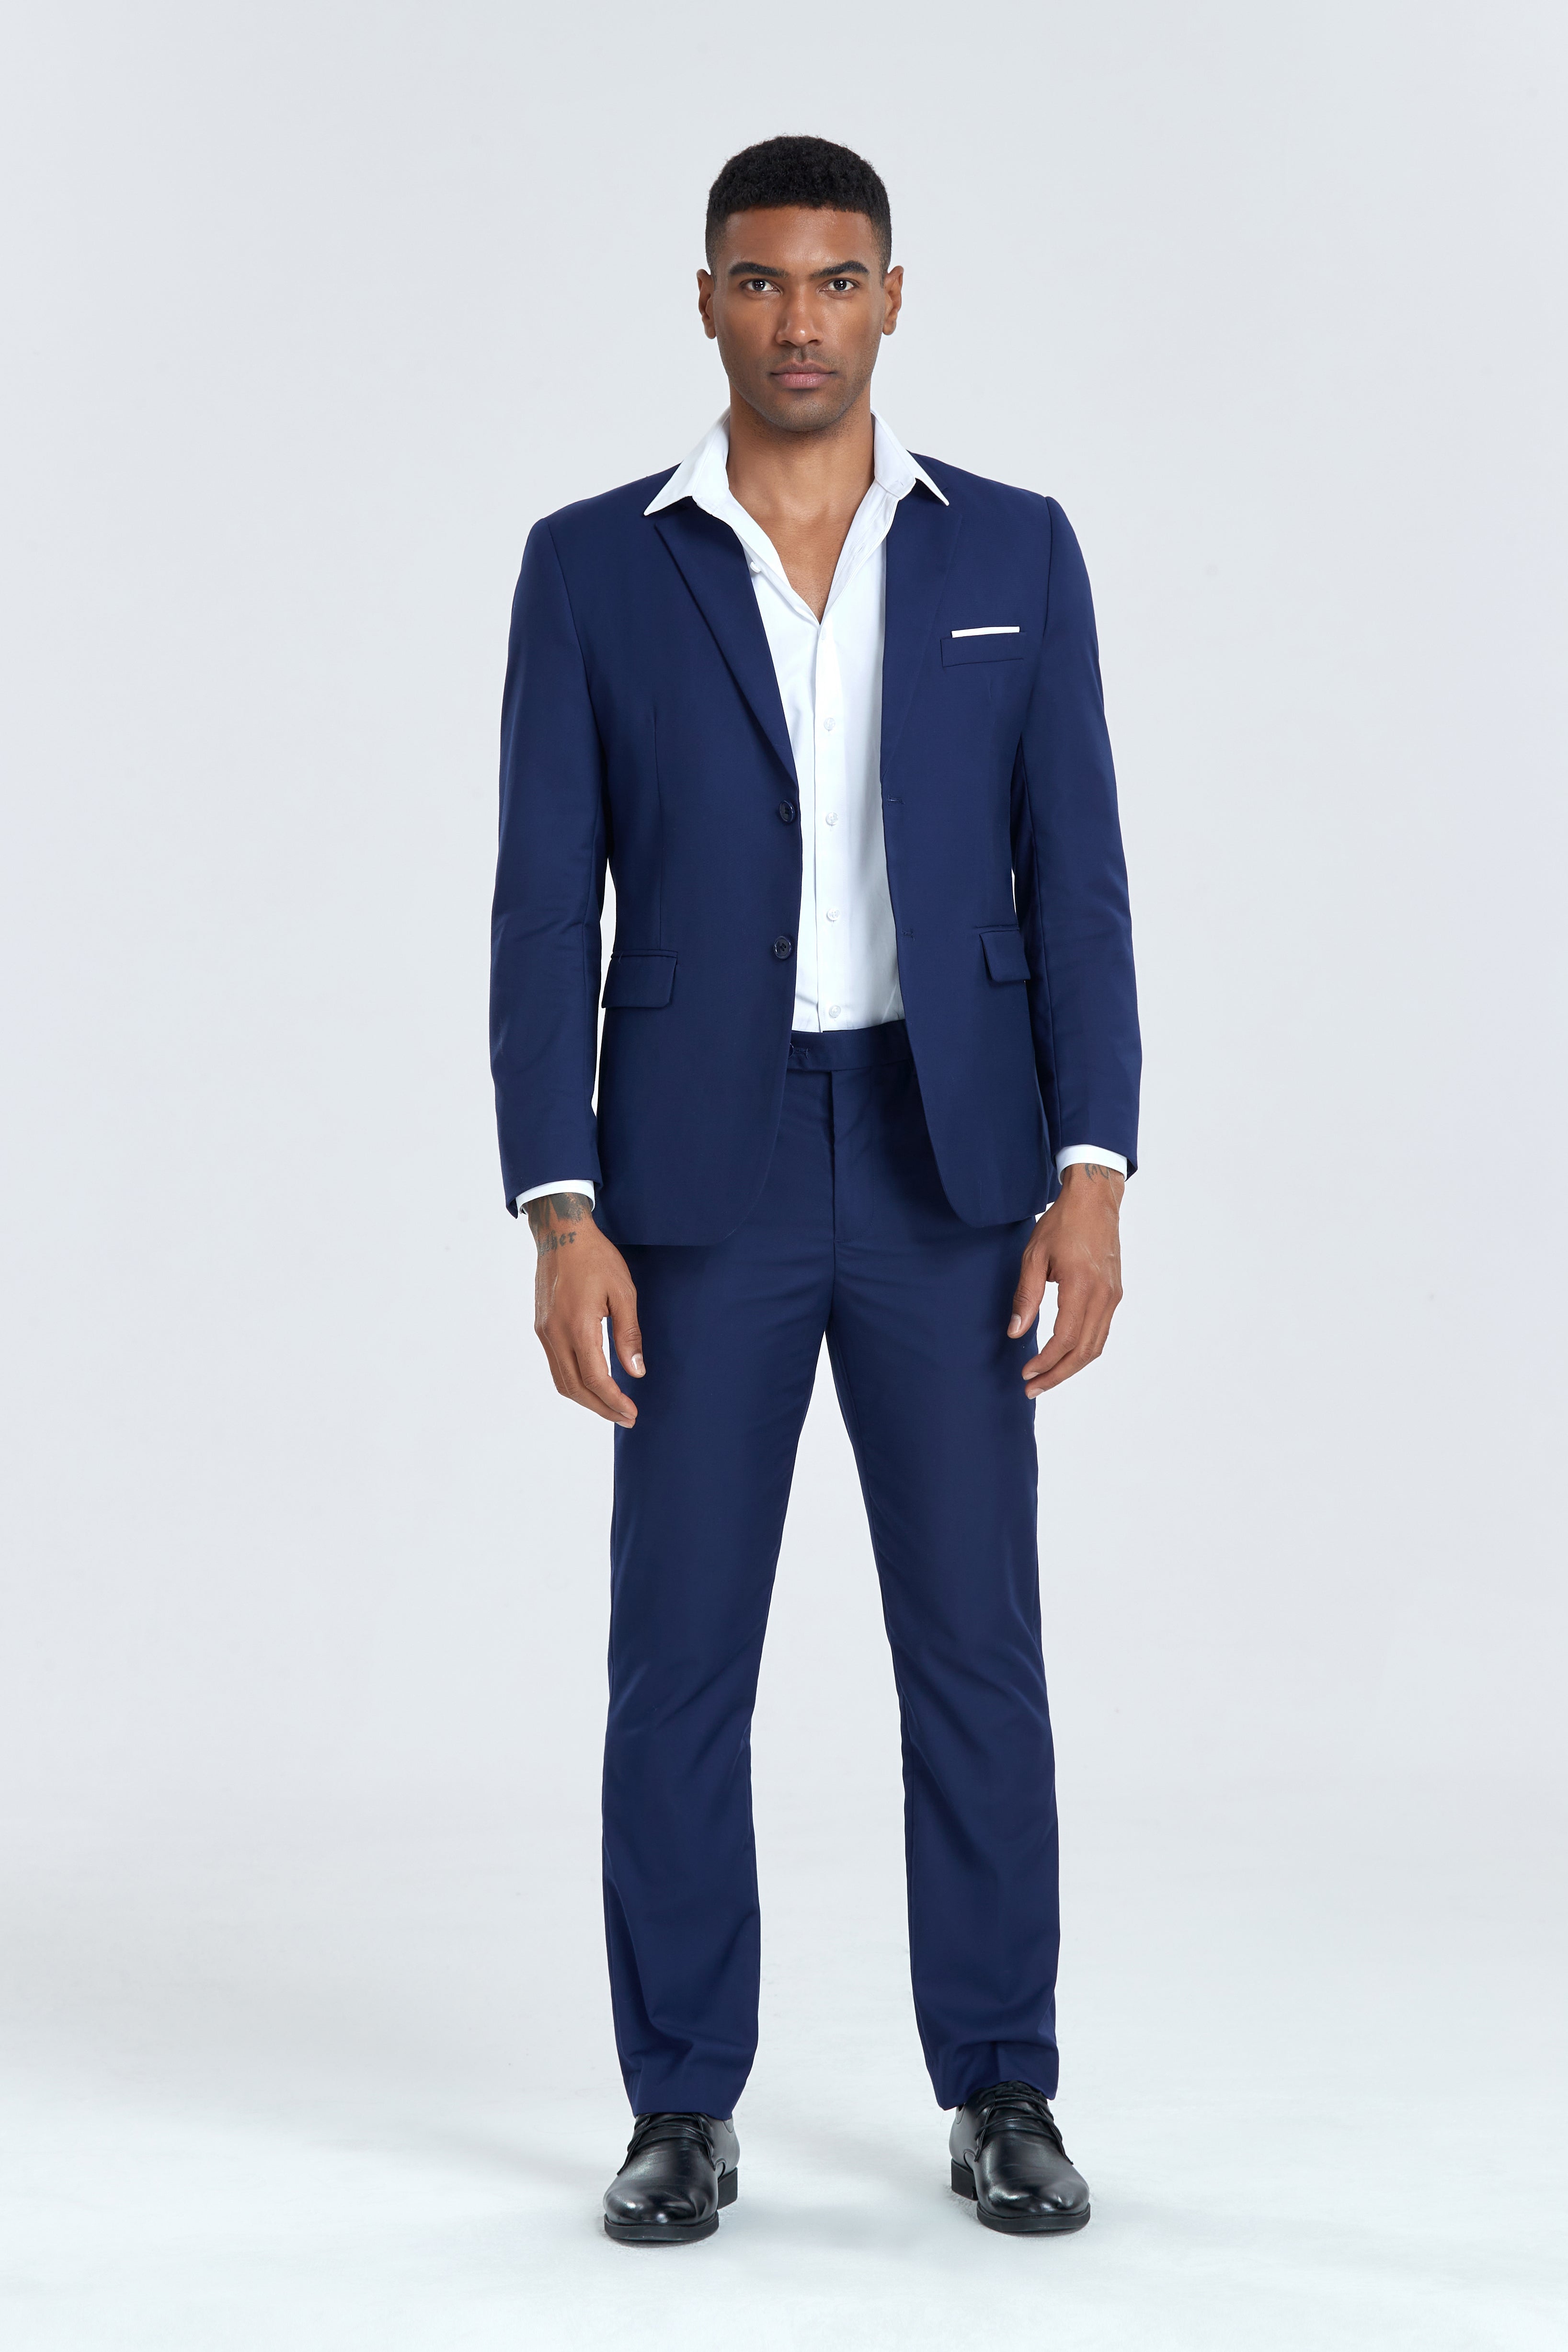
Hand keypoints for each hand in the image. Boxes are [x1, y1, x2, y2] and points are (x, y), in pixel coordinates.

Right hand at [526, 1194, 643, 1426]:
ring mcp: (544, 1332)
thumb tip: (636, 1372)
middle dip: (601, 1408)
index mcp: (578, 1326)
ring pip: (562, 1381)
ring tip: (610, 1407)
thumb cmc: (596, 1259)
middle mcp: (555, 1334)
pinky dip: (573, 1383)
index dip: (614, 1401)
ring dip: (586, 1400)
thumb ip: (628, 1334)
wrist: (561, 1233)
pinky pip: (555, 1366)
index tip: (632, 1412)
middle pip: (576, 1388)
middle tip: (626, 1418)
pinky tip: (591, 1384)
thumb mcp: (623, 1292)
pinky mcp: (541, 1327)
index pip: (595, 1379)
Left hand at [1008, 1163, 1124, 1395]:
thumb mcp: (1034, 1256)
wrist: (1095, 1201)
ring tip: (1046, 1378)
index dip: (1046, 1361)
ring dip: (1071, 1367)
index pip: (1066, 1338)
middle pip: (1084, 1351)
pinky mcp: (1114, 1294)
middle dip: (1058, 1375)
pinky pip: (1101, 1332)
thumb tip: (1016, 1333)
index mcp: (1081, 1285)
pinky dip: (1084, 1350)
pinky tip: (1065, 1356)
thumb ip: (1026, 1297)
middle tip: (1033, 1388)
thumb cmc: (1062, 1224)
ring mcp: (1112, 1296)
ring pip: (1096, 1345)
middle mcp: (1103, 1295)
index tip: (1026, 1373)